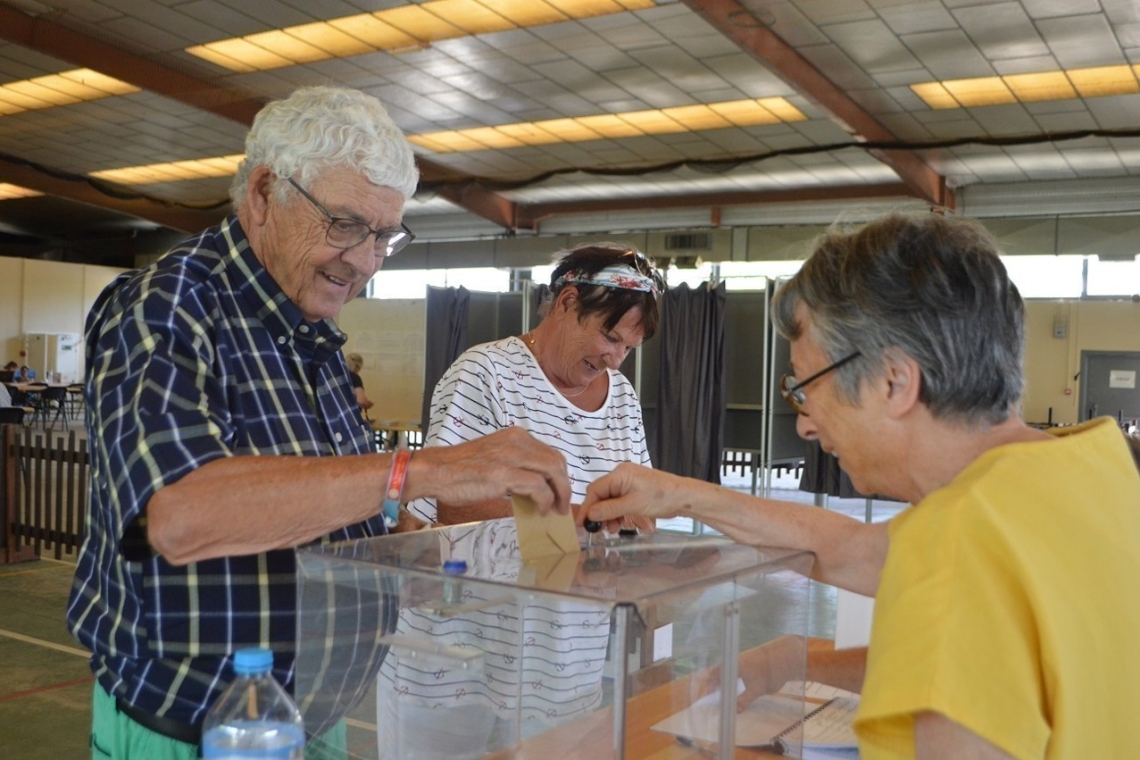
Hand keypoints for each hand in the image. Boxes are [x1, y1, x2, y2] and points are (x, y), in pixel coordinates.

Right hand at [408, 427, 571, 515]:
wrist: (436, 471)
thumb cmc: (460, 469)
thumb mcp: (495, 458)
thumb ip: (516, 466)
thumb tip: (536, 487)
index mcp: (515, 436)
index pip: (551, 453)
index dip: (560, 474)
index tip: (560, 491)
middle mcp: (516, 441)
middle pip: (557, 461)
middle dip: (565, 485)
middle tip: (563, 504)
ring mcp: (511, 456)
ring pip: (553, 471)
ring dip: (559, 494)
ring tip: (555, 510)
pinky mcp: (504, 473)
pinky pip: (538, 486)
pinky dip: (544, 500)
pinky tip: (540, 510)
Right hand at [580, 462, 691, 525]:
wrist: (683, 497)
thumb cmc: (661, 498)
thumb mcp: (633, 505)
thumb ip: (610, 510)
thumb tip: (590, 515)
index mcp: (619, 474)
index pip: (595, 490)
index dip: (587, 507)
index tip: (582, 523)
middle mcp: (621, 475)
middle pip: (601, 495)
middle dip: (598, 513)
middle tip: (599, 529)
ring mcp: (627, 482)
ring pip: (609, 500)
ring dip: (608, 515)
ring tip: (612, 529)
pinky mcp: (633, 490)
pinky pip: (618, 501)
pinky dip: (617, 513)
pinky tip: (619, 524)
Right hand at [696, 635, 804, 711]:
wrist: (785, 658)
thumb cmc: (769, 674)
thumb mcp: (756, 690)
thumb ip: (744, 700)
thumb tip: (734, 710)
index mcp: (734, 665)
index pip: (716, 674)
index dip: (711, 685)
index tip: (709, 695)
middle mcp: (736, 659)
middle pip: (720, 669)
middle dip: (715, 680)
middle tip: (713, 693)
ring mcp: (743, 657)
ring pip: (727, 667)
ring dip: (723, 677)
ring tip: (722, 689)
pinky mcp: (749, 658)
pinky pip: (734, 666)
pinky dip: (730, 674)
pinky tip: (735, 682)